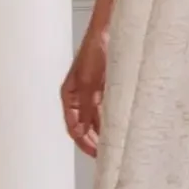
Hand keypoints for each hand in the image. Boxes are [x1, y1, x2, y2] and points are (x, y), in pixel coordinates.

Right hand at [61, 26, 108, 156]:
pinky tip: (118, 130)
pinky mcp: (104, 90)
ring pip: (95, 121)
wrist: (110, 33)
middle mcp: (79, 97)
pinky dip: (110, 121)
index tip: (95, 153)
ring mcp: (92, 94)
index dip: (83, 141)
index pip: (73, 126)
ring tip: (113, 147)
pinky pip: (106, 111)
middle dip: (92, 141)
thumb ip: (86, 108)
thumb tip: (82, 130)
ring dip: (102, 133)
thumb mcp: (89, 83)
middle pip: (83, 126)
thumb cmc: (95, 51)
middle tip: (105, 156)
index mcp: (69, 95)